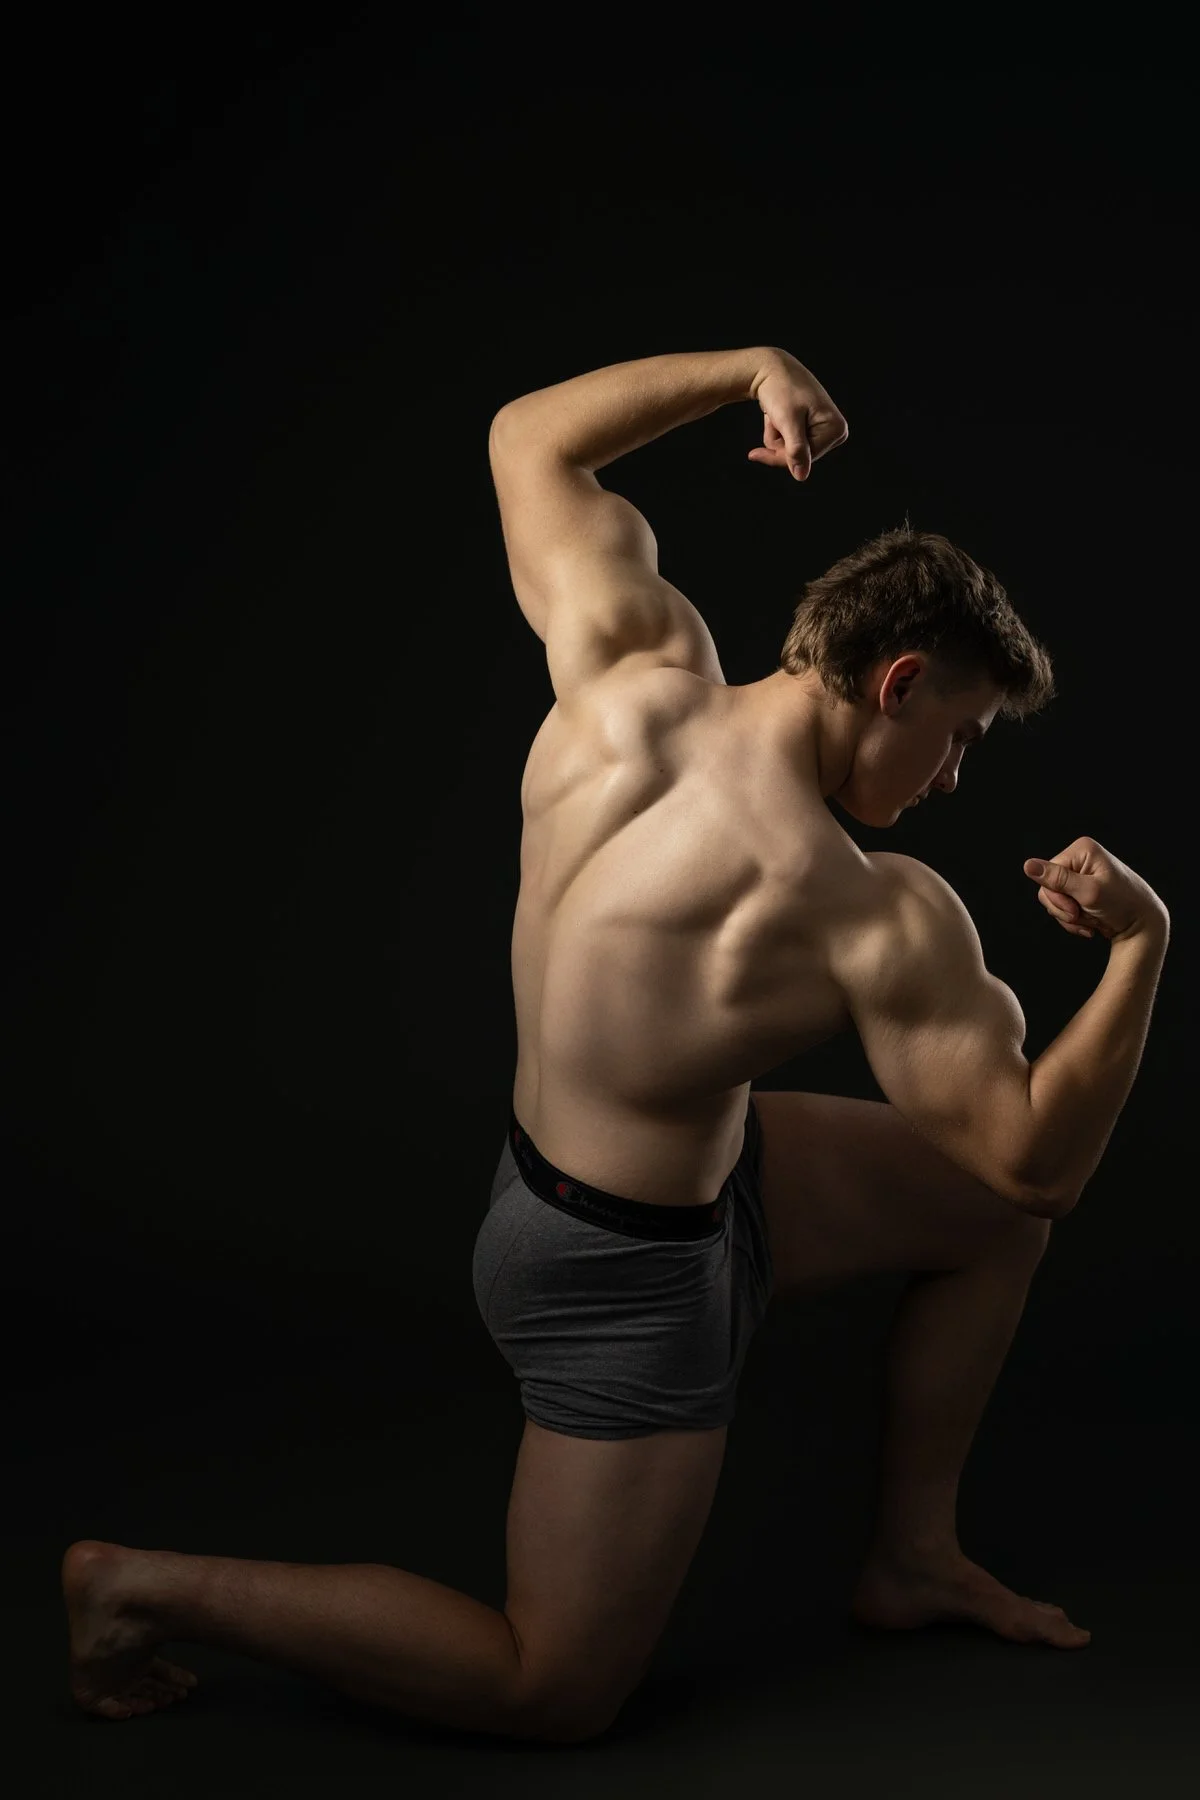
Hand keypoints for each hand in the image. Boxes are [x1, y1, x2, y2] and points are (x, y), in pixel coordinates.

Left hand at [748, 349, 848, 480]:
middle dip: (779, 443)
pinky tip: (776, 414)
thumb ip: (796, 449)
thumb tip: (801, 476)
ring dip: (776, 436)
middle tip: (773, 419)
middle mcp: (834, 431)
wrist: (770, 368)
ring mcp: (823, 430)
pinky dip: (776, 431)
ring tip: (776, 414)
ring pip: (791, 451)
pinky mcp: (810, 427)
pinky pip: (788, 442)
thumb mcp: (788, 421)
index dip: (778, 456)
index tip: (755, 452)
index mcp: (836, 429)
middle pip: (799, 457)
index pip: (804, 460)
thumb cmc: (781, 389)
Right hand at [1023, 837, 1168, 942]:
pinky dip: (1074, 921)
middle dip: (1064, 909)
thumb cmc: (1122, 904)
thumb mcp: (1088, 892)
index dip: (1057, 897)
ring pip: (1054, 901)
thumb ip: (1057, 880)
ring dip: (1070, 917)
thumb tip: (1028, 865)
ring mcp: (1080, 876)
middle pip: (1048, 888)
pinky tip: (1091, 924)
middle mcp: (1079, 859)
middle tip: (1083, 917)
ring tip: (1091, 920)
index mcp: (1081, 850)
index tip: (1076, 910)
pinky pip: (1063, 908)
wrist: (1143, 924)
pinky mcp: (1082, 891)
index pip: (1047, 874)